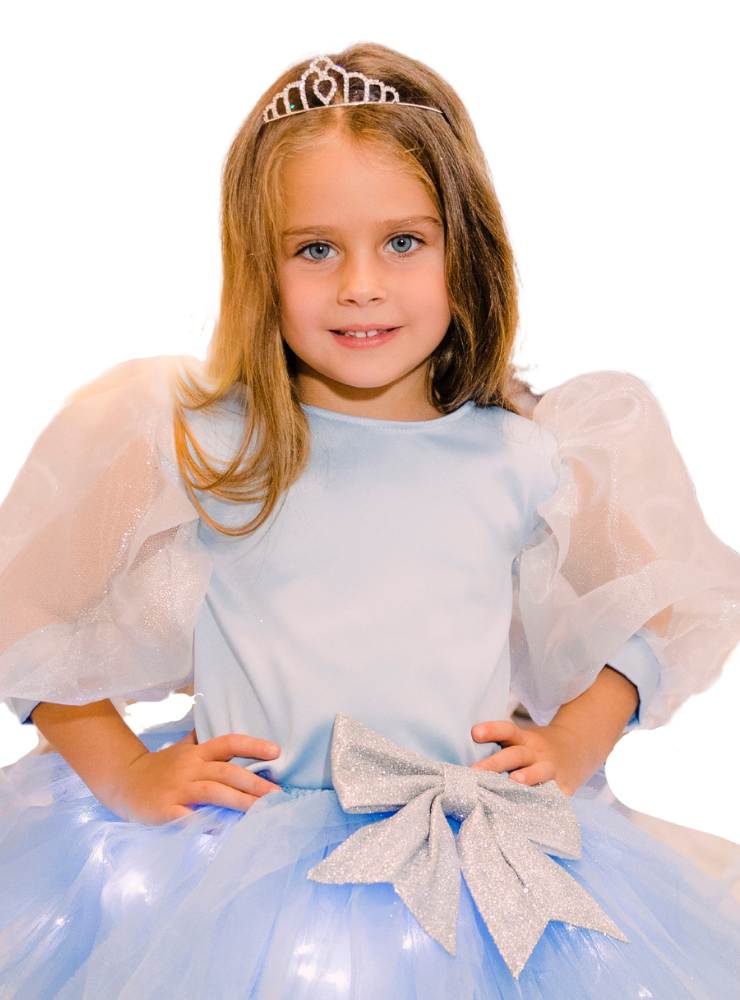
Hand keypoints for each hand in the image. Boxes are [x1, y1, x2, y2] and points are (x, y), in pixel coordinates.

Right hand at [109, 730, 281, 824]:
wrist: (123, 782)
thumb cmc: (161, 767)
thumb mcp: (183, 748)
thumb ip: (205, 740)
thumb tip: (230, 727)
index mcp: (197, 753)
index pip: (228, 743)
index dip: (252, 746)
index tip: (276, 752)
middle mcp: (190, 768)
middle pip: (226, 772)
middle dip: (255, 783)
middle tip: (278, 794)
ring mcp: (177, 789)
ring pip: (213, 792)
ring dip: (239, 802)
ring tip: (261, 812)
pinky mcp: (165, 810)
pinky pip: (188, 816)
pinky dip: (205, 822)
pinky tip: (222, 828)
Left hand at [470, 720, 586, 795]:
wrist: (579, 747)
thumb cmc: (535, 750)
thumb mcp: (522, 742)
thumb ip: (499, 748)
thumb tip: (459, 763)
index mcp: (524, 740)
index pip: (507, 730)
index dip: (492, 730)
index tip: (474, 733)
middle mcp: (536, 753)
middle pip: (516, 754)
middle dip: (496, 763)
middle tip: (475, 771)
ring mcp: (552, 769)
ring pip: (541, 771)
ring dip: (528, 776)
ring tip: (514, 782)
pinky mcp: (566, 786)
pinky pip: (557, 795)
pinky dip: (549, 801)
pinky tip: (538, 811)